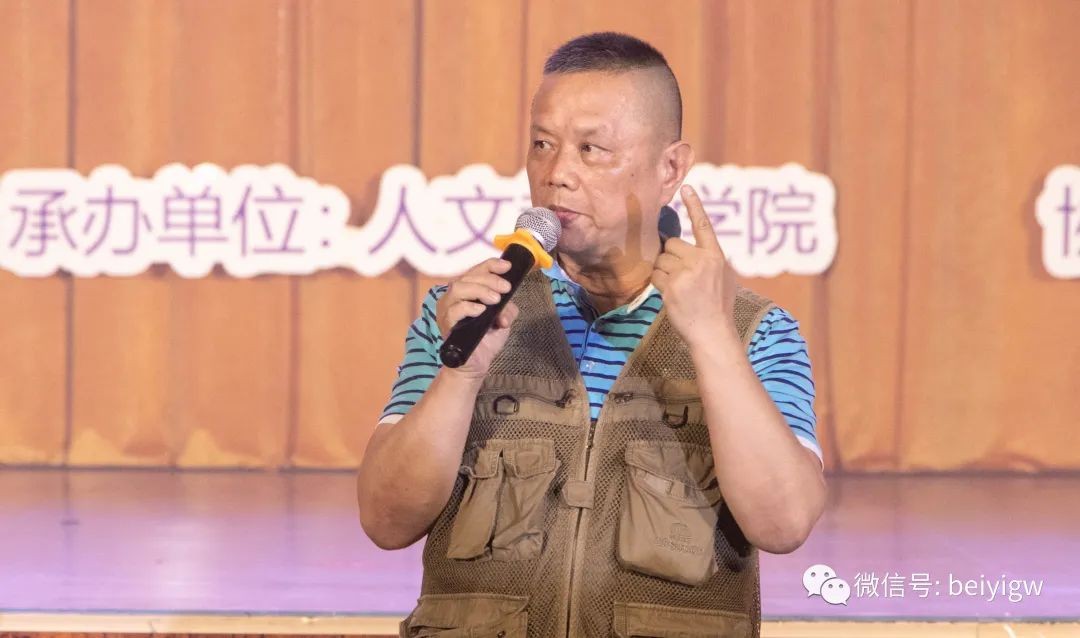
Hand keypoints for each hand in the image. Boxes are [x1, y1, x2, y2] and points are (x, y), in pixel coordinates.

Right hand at [435, 257, 520, 378]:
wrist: (477, 364)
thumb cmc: (487, 339)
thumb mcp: (504, 319)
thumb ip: (508, 307)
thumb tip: (505, 307)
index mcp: (467, 291)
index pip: (475, 270)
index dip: (491, 265)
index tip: (507, 267)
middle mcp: (454, 297)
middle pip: (468, 277)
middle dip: (490, 280)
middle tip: (505, 289)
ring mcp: (447, 309)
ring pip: (458, 288)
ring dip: (479, 290)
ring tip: (495, 300)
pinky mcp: (446, 324)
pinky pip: (453, 311)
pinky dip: (468, 308)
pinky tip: (481, 311)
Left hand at [652, 184, 737, 344]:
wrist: (713, 333)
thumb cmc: (719, 307)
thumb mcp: (725, 279)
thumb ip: (711, 261)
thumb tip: (698, 249)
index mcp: (716, 256)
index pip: (704, 225)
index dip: (695, 205)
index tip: (686, 187)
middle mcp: (702, 260)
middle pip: (672, 244)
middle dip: (670, 257)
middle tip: (681, 277)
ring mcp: (686, 272)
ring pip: (661, 260)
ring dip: (664, 273)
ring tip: (679, 290)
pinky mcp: (672, 286)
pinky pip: (656, 275)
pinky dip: (659, 284)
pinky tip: (672, 296)